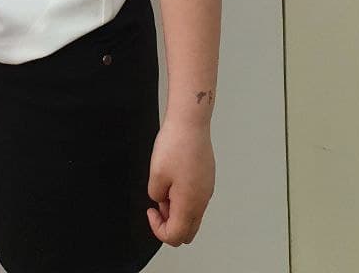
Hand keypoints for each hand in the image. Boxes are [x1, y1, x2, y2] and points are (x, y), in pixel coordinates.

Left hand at [146, 119, 214, 245]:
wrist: (191, 122)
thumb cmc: (176, 144)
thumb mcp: (156, 173)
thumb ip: (156, 195)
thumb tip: (161, 200)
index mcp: (190, 203)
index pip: (176, 236)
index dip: (158, 229)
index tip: (151, 212)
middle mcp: (202, 200)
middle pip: (188, 231)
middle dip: (170, 225)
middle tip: (158, 205)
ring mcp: (207, 189)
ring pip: (193, 215)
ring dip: (177, 210)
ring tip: (165, 187)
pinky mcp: (207, 179)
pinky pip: (197, 199)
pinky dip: (184, 199)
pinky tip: (174, 180)